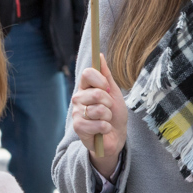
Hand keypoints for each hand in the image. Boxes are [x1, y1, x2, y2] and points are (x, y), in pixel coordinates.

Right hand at [71, 56, 125, 177]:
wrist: (115, 136)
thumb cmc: (115, 114)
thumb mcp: (114, 92)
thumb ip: (106, 75)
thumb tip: (99, 55)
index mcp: (86, 87)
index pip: (87, 73)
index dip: (100, 80)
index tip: (107, 88)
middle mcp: (78, 98)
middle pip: (96, 93)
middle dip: (109, 103)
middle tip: (108, 109)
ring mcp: (77, 113)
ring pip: (98, 109)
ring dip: (108, 117)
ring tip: (106, 120)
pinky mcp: (78, 127)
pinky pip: (96, 124)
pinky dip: (105, 127)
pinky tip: (104, 129)